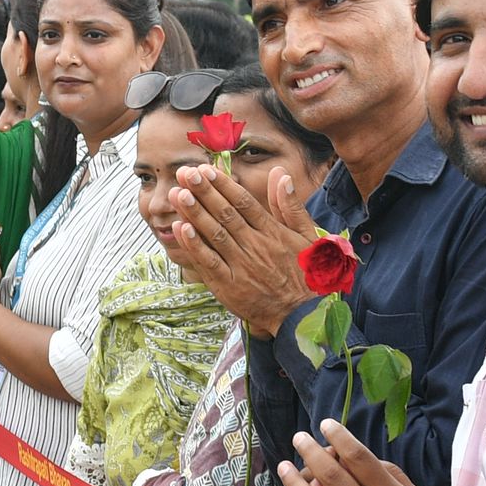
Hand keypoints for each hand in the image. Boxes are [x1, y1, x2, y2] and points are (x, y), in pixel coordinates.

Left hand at [162, 161, 311, 334]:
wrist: (304, 316)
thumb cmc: (308, 274)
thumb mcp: (308, 237)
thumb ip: (290, 206)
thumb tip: (281, 174)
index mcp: (273, 232)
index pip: (244, 202)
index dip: (223, 184)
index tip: (206, 169)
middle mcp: (256, 247)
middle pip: (225, 214)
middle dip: (203, 192)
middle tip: (185, 173)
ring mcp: (242, 267)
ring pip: (214, 235)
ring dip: (195, 213)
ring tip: (177, 194)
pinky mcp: (230, 288)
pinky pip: (209, 263)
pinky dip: (195, 246)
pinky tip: (181, 229)